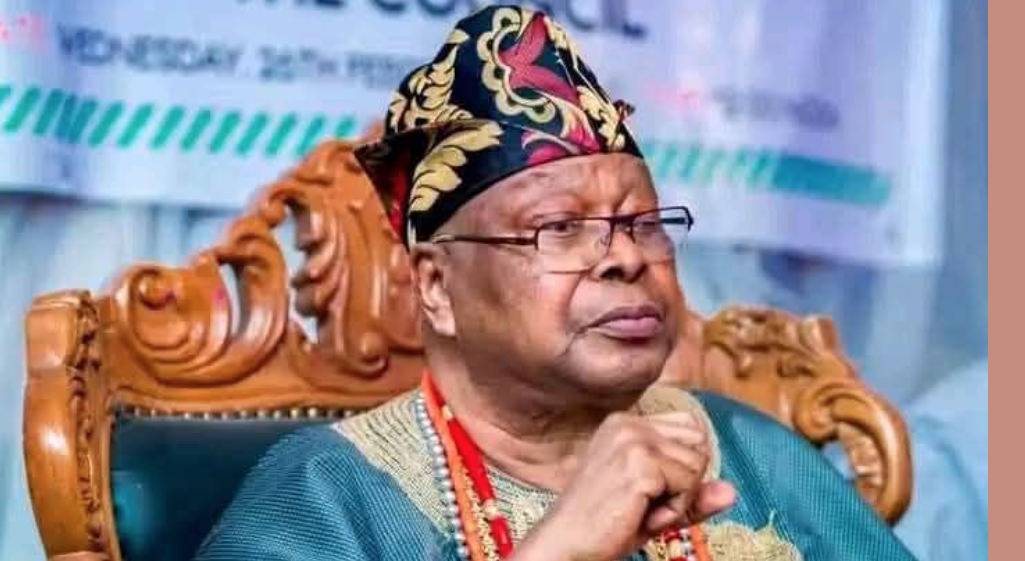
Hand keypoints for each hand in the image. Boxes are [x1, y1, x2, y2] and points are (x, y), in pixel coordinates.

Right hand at [512, 411, 735, 560]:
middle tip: (649, 502)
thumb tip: (731, 492)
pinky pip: (689, 486)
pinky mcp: (639, 465)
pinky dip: (674, 510)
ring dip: (680, 498)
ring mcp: (632, 441)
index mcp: (625, 423)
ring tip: (643, 509)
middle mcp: (628, 423)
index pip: (690, 426)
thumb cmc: (604, 526)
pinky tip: (643, 516)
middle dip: (686, 480)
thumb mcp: (653, 503)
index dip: (685, 465)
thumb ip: (692, 494)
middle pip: (699, 443)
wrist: (566, 544)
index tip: (654, 488)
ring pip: (697, 464)